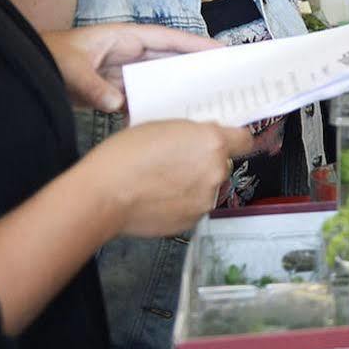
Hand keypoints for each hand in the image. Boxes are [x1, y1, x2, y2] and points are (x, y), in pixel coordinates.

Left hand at [43, 24, 218, 113]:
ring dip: (175, 91)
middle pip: (170, 60)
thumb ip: (94, 86)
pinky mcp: (113, 91)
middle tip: (223, 80)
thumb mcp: (70, 68)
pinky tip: (165, 120)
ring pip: (158, 81)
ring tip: (201, 103)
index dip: (197, 44)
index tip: (222, 52)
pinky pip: (140, 98)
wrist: (23, 69)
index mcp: (124, 37)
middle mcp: (128, 53)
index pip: (169, 39)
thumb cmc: (45, 56)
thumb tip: (118, 103)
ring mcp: (121, 72)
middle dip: (195, 68)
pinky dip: (152, 108)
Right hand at [86, 119, 253, 237]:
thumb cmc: (124, 156)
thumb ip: (191, 133)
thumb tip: (201, 138)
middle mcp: (216, 171)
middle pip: (221, 165)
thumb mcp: (161, 126)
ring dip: (193, 186)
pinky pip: (193, 208)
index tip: (226, 142)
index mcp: (212, 142)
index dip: (233, 141)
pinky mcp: (192, 221)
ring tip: (161, 183)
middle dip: (204, 164)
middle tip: (176, 162)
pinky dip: (181, 204)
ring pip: (207, 188)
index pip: (244, 140)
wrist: (103, 195)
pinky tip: (158, 198)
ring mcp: (205, 200)